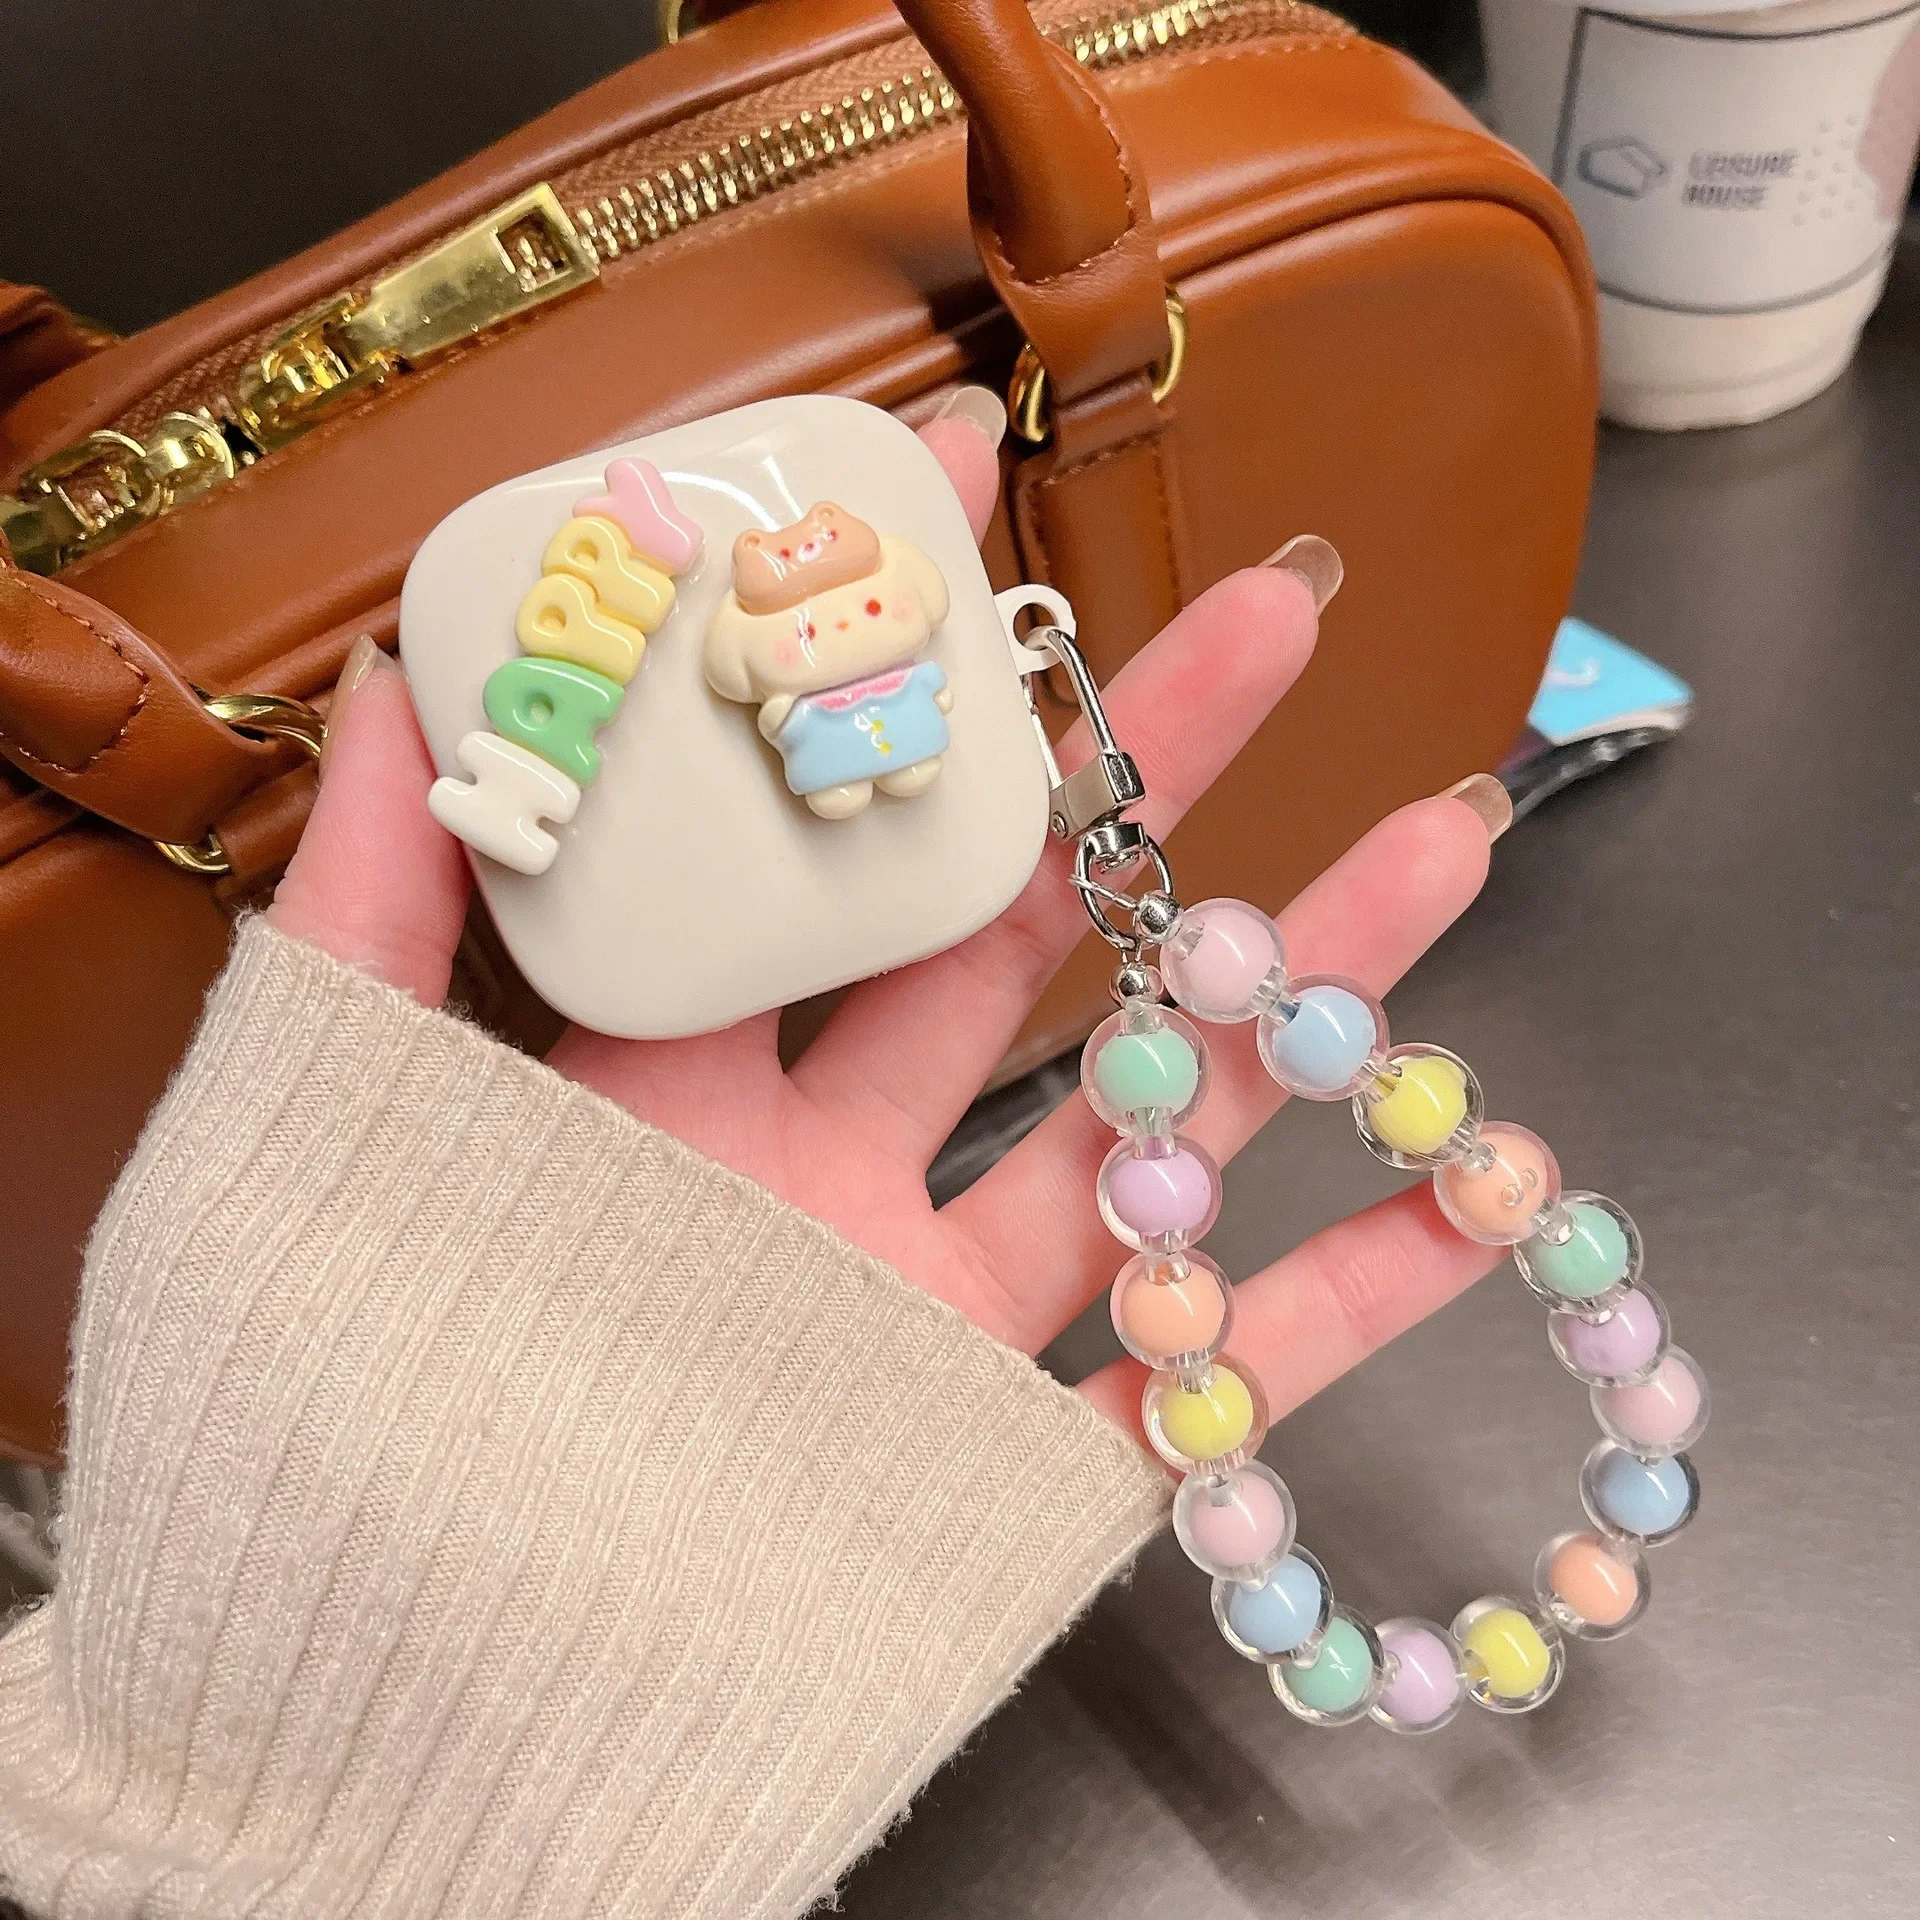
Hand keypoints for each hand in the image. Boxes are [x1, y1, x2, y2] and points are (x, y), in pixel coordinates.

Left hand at [271, 408, 1503, 1454]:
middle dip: (1153, 780)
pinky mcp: (996, 1463)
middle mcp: (814, 1179)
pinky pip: (1195, 1374)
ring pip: (1146, 1131)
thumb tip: (412, 675)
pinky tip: (1470, 1191)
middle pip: (1021, 949)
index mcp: (667, 1086)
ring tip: (1438, 845)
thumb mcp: (321, 1131)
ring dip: (1299, 1000)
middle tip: (1269, 623)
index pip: (808, 833)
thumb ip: (374, 905)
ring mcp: (921, 1319)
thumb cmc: (336, 1432)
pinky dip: (1339, 1300)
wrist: (399, 1740)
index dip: (886, 660)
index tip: (960, 489)